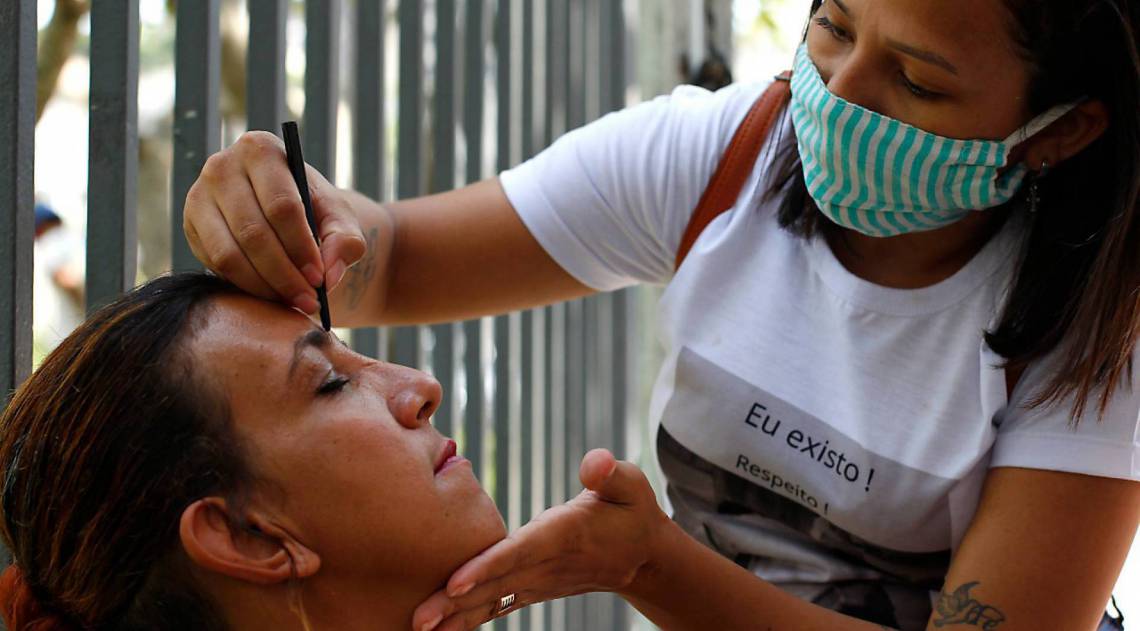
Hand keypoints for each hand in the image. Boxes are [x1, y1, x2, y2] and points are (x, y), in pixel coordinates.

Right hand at [183, 131, 366, 312]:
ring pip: (231, 253)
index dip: (301, 247)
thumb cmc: (312, 208)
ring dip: (266, 286)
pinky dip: (248, 286)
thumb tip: (328, 275)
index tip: (319, 278)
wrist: (280, 209)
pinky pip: (217, 265)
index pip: (282, 206)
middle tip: (309, 300)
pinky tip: (272, 294)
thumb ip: (345, 240)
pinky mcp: (191, 225)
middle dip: (285, 274)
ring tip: (294, 302)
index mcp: (262, 149)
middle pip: (254, 233)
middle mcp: (222, 166)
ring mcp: (200, 195)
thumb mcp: (338, 217)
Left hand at [411, 449, 669, 630]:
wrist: (642, 556)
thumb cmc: (631, 510)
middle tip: (418, 618)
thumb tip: (593, 463)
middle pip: (496, 582)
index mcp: (566, 534)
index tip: (455, 582)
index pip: (522, 551)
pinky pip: (498, 604)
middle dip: (456, 601)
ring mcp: (541, 581)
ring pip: (492, 599)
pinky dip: (470, 615)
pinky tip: (442, 626)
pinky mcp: (535, 588)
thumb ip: (611, 472)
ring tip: (418, 626)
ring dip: (456, 615)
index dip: (489, 566)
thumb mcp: (631, 485)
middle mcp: (549, 564)